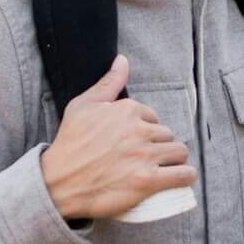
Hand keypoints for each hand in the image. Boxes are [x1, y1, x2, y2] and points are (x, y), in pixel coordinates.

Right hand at [41, 56, 194, 221]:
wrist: (57, 183)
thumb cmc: (69, 144)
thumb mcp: (82, 105)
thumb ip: (108, 83)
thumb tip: (122, 60)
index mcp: (126, 109)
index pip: (153, 116)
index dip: (146, 129)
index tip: (135, 141)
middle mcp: (138, 130)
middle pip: (167, 134)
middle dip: (159, 144)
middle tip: (145, 157)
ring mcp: (144, 156)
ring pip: (179, 151)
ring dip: (174, 159)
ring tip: (162, 167)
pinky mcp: (148, 180)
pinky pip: (183, 174)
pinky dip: (185, 175)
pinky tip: (179, 176)